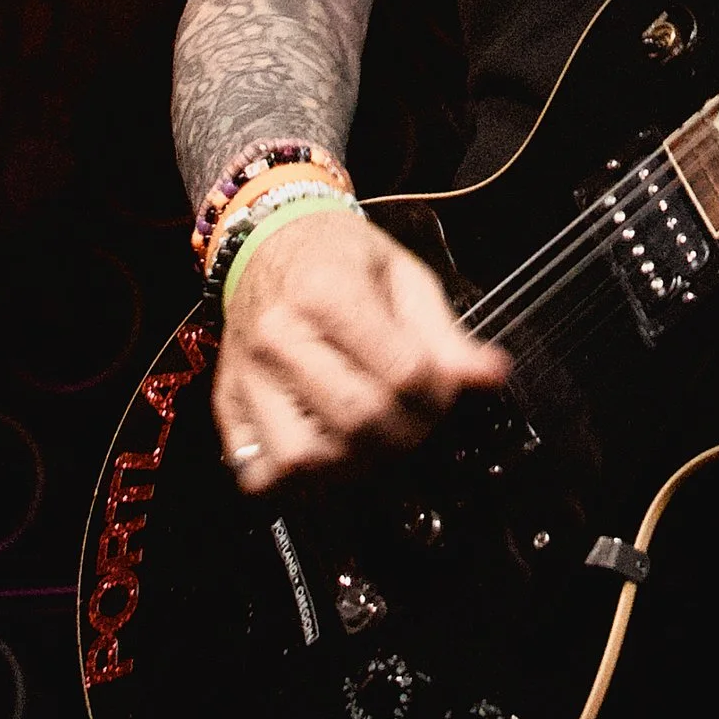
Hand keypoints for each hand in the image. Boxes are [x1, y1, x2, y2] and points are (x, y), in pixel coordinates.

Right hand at [211, 206, 507, 493]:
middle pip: (356, 421)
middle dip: (405, 434)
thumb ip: (445, 334)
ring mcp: (247, 376)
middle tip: (417, 420)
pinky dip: (295, 481)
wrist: (267, 238)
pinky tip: (325, 453)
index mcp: (327, 293)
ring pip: (302, 459)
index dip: (438, 395)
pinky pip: (257, 472)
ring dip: (351, 465)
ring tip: (372, 440)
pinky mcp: (227, 404)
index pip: (401, 374)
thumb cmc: (339, 256)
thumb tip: (491, 376)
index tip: (443, 390)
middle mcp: (278, 337)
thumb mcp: (404, 276)